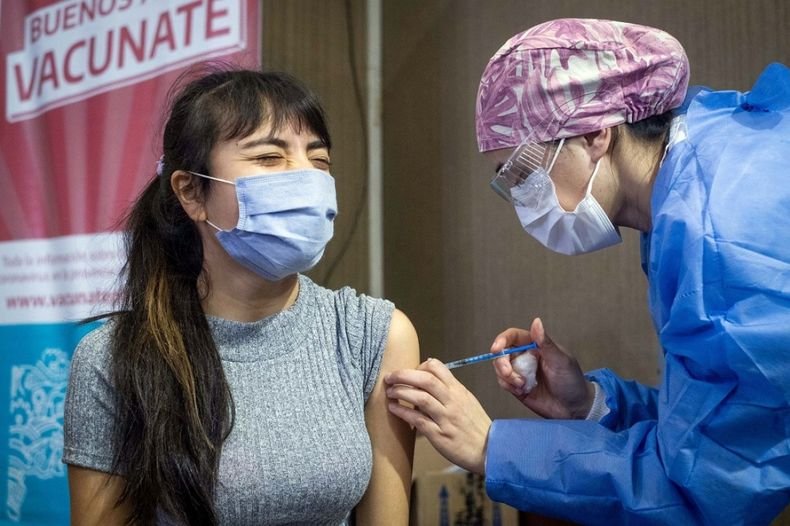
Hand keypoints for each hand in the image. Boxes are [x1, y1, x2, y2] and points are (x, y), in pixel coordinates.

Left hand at [384, 359, 490, 474]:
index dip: (418, 366)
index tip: (409, 372)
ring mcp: (446, 418)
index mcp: (458, 391)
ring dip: (401, 392)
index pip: (437, 368)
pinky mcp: (439, 435)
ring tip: (389, 392)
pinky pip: (418, 419)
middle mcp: (452, 401)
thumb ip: (449, 389)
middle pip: (425, 379)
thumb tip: (428, 375)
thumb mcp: (467, 401)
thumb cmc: (475, 426)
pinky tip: (393, 409)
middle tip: (390, 377)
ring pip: (420, 397)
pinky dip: (403, 412)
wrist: (489, 451)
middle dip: (403, 375)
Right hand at [492, 317, 592, 419]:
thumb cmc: (572, 381)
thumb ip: (545, 342)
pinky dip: (508, 386)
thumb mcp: (560, 360)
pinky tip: (521, 390)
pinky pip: (503, 383)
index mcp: (535, 345)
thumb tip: (536, 321)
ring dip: (506, 377)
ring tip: (522, 384)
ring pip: (500, 368)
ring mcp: (520, 372)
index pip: (513, 337)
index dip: (502, 340)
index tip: (497, 349)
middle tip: (509, 374)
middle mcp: (525, 357)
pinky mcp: (517, 386)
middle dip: (502, 364)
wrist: (574, 409)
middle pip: (502, 353)